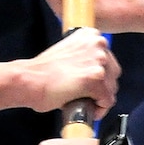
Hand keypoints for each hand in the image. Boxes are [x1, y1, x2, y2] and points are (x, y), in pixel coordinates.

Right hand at [0, 27, 118, 115]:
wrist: (29, 80)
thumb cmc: (43, 71)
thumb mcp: (69, 52)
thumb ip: (86, 57)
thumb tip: (98, 73)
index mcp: (92, 35)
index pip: (108, 60)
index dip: (99, 76)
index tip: (87, 84)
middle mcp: (98, 44)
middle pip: (113, 74)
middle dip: (102, 88)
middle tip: (86, 96)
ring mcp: (99, 61)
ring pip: (111, 89)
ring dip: (99, 99)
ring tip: (83, 102)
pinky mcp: (96, 80)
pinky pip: (107, 101)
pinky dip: (99, 109)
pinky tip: (86, 109)